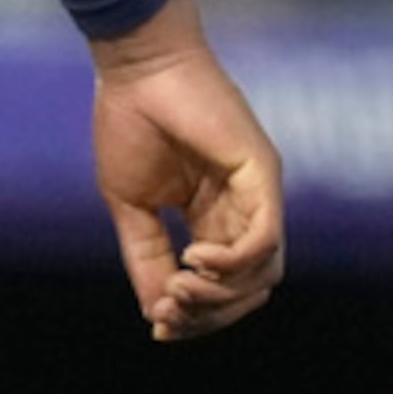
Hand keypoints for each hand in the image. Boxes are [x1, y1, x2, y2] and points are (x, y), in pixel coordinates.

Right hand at [85, 0, 285, 341]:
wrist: (136, 68)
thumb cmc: (129, 123)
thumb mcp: (129, 205)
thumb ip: (145, 256)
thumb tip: (156, 314)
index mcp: (213, 216)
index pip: (222, 285)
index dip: (197, 315)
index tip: (159, 324)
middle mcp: (244, 210)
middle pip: (249, 289)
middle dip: (209, 313)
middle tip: (169, 309)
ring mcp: (258, 194)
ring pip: (263, 273)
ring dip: (221, 294)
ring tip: (180, 284)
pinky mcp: (262, 175)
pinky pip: (263, 238)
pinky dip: (232, 261)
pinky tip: (195, 258)